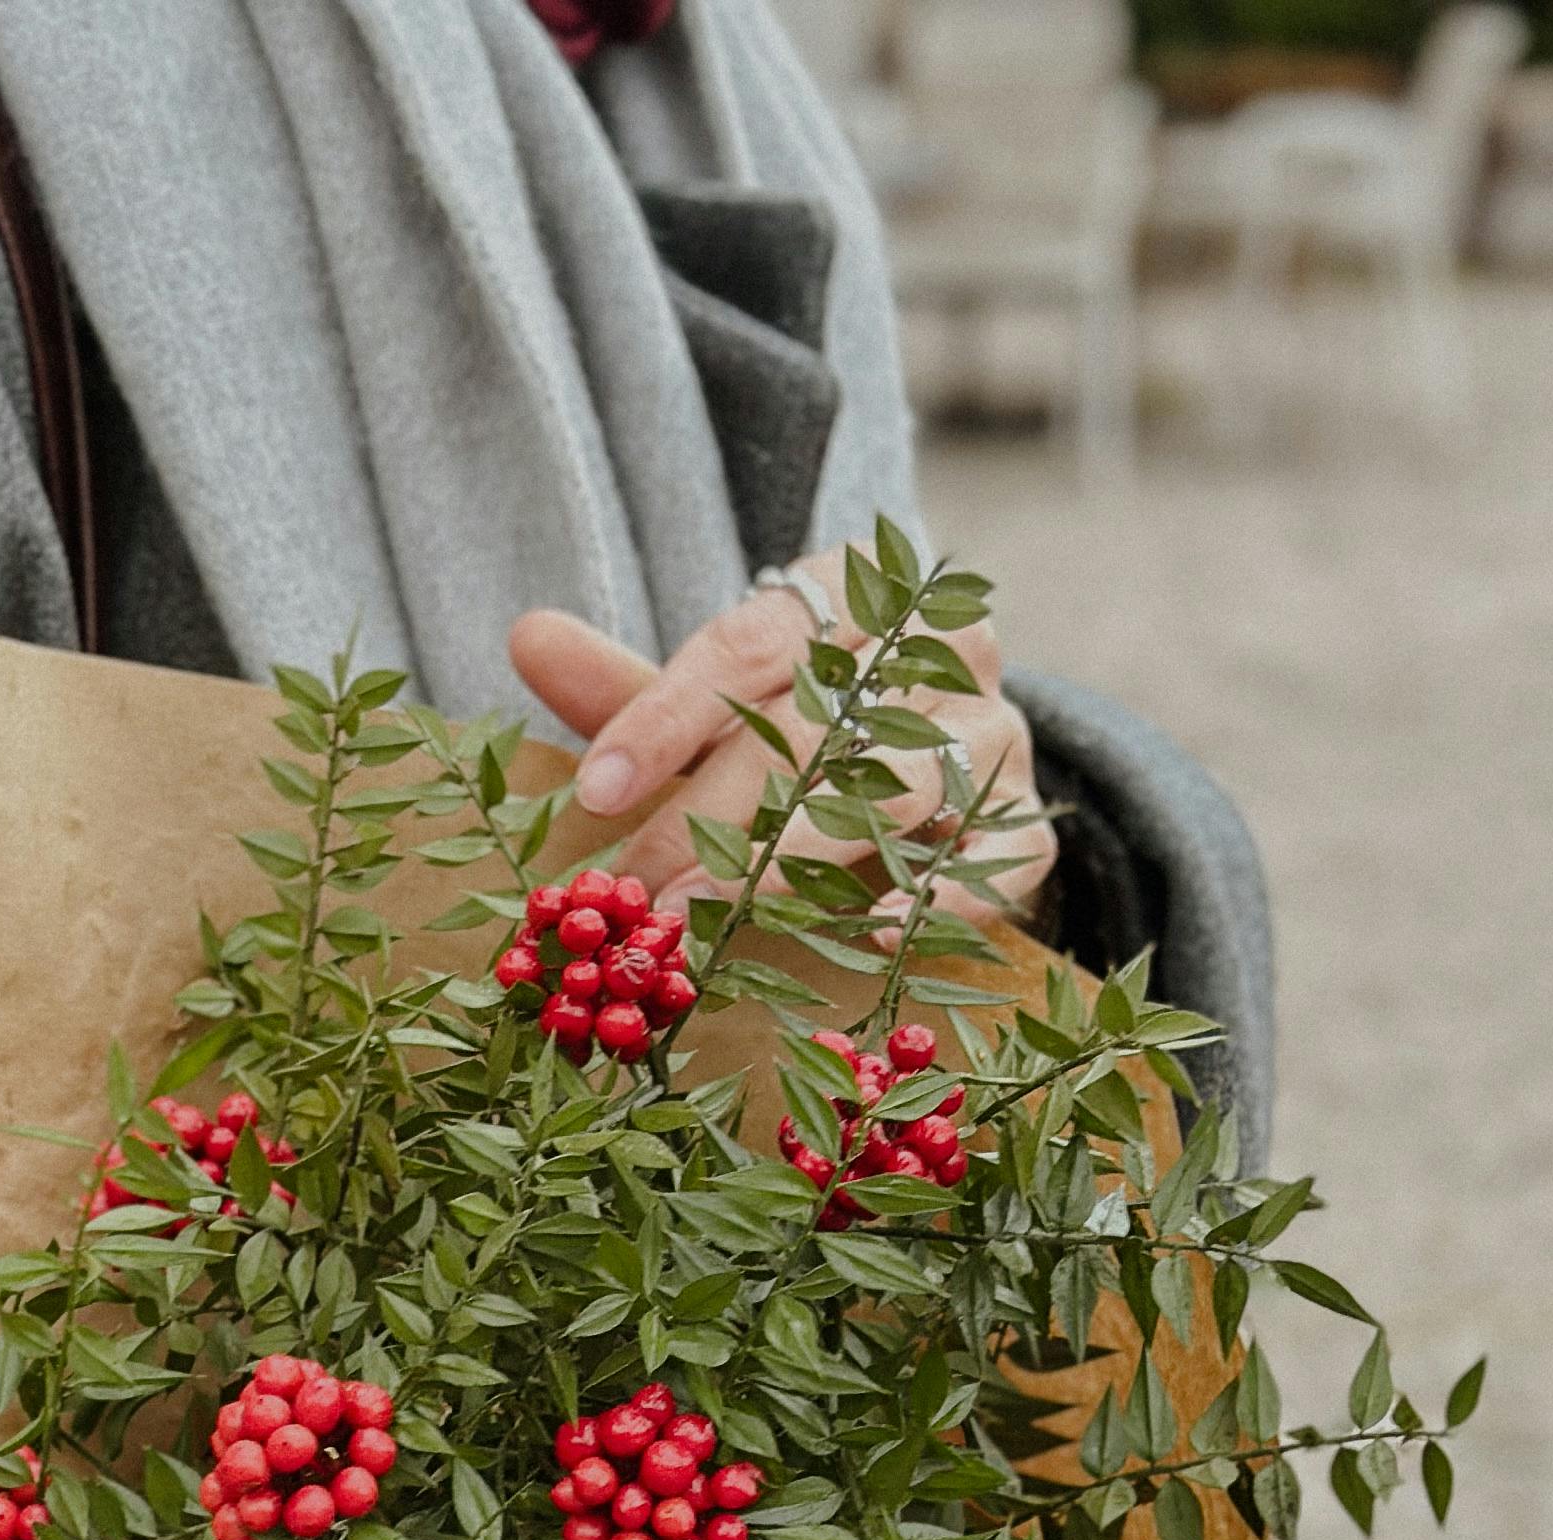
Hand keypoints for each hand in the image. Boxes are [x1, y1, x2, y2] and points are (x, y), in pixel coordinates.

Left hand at [508, 557, 1055, 928]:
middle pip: (818, 724)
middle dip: (717, 814)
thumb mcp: (715, 706)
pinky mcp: (1027, 818)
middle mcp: (937, 650)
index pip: (752, 644)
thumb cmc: (802, 732)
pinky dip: (940, 897)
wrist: (940, 763)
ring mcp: (994, 733)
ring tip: (724, 916)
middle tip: (641, 896)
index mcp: (858, 593)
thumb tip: (525, 637)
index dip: (666, 717)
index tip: (595, 794)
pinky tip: (874, 933)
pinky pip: (997, 857)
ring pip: (902, 784)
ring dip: (804, 857)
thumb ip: (630, 686)